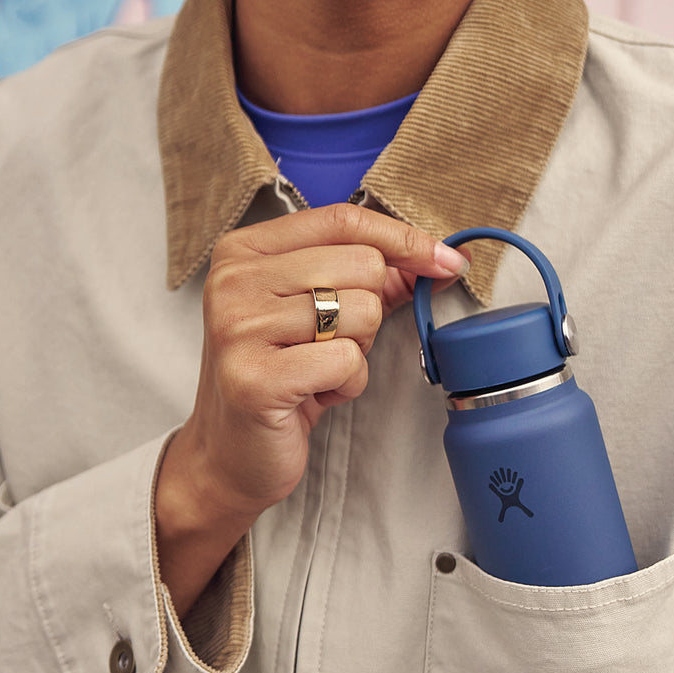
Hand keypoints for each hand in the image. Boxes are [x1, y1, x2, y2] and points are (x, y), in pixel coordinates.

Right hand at [153, 204, 467, 612]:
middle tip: (331, 342)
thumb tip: (440, 259)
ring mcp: (239, 328)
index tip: (444, 260)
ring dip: (357, 350)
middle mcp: (234, 280)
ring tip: (319, 368)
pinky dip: (348, 382)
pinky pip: (347, 361)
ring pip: (361, 311)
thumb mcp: (323, 312)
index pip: (342, 219)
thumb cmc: (280, 373)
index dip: (403, 237)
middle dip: (369, 309)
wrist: (229, 452)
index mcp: (245, 250)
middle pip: (360, 263)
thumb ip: (374, 278)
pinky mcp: (254, 379)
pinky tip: (316, 393)